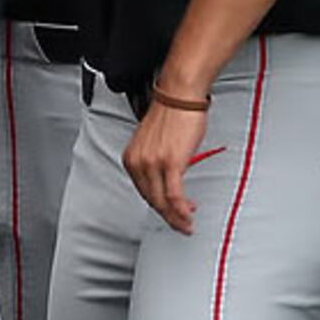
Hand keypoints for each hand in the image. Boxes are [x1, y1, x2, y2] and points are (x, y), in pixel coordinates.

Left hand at [123, 93, 208, 234]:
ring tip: (187, 224)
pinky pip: (174, 195)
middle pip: (151, 200)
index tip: (171, 212)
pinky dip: (181, 209)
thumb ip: (156, 162)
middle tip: (181, 225)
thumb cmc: (172, 113)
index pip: (144, 191)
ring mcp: (153, 164)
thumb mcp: (155, 142)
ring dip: (176, 217)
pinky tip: (188, 214)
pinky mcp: (171, 163)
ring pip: (162, 201)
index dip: (159, 206)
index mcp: (132, 158)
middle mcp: (138, 162)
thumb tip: (168, 180)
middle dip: (168, 217)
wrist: (180, 95)